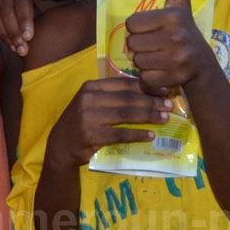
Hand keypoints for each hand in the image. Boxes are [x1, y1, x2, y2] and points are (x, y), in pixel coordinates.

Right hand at [46, 77, 172, 166]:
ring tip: (164, 118)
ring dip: (148, 116)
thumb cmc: (82, 122)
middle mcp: (88, 99)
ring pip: (125, 114)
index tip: (164, 90)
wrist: (60, 146)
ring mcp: (88, 117)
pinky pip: (119, 134)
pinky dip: (136, 135)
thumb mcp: (92, 103)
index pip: (124, 83)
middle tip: (169, 105)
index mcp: (91, 87)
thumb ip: (113, 96)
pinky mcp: (91, 136)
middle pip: (127, 98)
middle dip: (151, 101)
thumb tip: (147, 92)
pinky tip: (150, 135)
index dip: (146, 86)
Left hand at [125, 0, 215, 94]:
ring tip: (159, 57)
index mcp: (172, 16)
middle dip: (140, 46)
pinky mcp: (175, 79)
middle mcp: (176, 37)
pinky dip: (149, 78)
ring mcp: (176, 59)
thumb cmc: (184, 29)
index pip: (131, 24)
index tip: (152, 29)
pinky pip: (144, 78)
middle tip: (155, 45)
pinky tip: (162, 71)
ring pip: (137, 61)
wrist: (203, 65)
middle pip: (132, 43)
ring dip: (144, 62)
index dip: (138, 28)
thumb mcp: (180, 2)